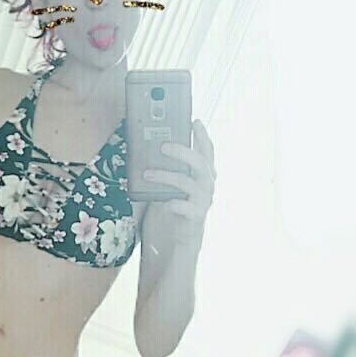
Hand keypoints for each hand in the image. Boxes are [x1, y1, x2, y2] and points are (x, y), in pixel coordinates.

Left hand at [143, 119, 216, 245]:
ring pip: (187, 183)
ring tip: (147, 174)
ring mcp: (203, 199)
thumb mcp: (172, 182)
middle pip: (200, 162)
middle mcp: (207, 183)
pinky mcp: (196, 215)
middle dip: (182, 152)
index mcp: (204, 172)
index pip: (207, 150)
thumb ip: (169, 167)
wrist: (180, 235)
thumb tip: (149, 147)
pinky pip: (186, 208)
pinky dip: (175, 204)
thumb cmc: (175, 203)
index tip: (195, 121)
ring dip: (166, 176)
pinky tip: (165, 203)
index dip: (202, 136)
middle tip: (163, 147)